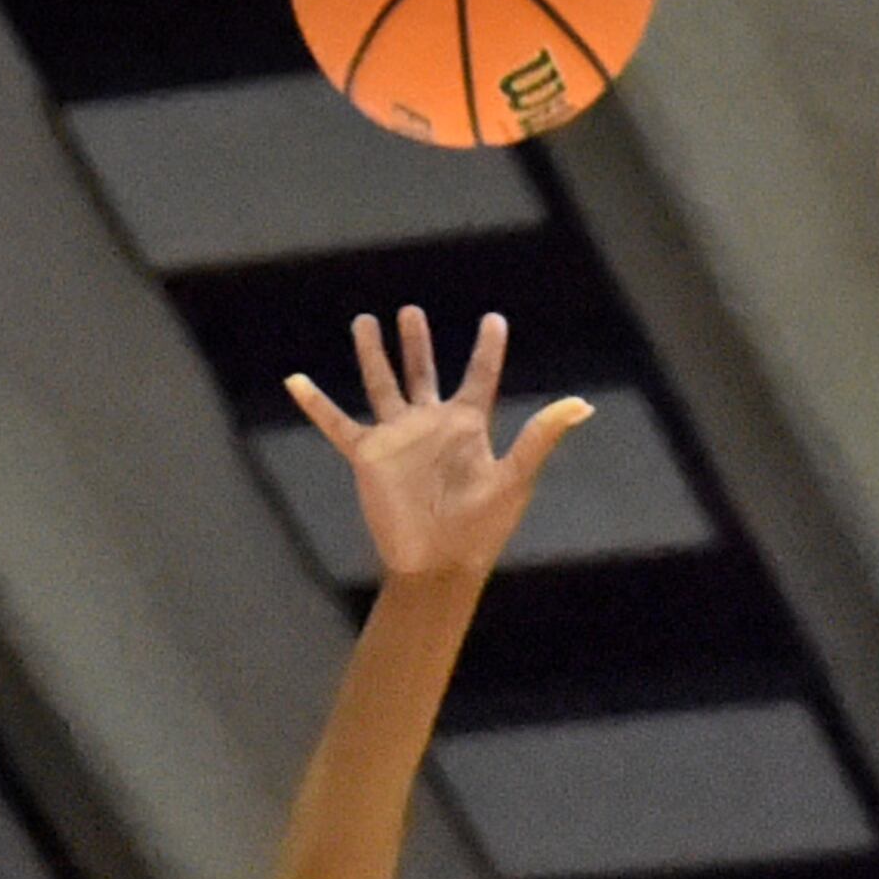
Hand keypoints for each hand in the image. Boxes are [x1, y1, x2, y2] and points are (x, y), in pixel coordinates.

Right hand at [286, 308, 590, 585]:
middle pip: (423, 372)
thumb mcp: (515, 477)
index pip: (480, 375)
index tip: (493, 320)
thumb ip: (541, 436)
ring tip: (365, 321)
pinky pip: (337, 424)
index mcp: (469, 426)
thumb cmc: (481, 528)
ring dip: (374, 354)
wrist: (438, 565)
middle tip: (410, 313)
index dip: (487, 348)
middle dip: (417, 342)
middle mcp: (431, 426)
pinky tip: (295, 381)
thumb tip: (582, 404)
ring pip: (382, 385)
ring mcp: (398, 439)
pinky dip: (316, 404)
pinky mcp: (369, 457)